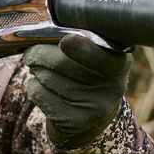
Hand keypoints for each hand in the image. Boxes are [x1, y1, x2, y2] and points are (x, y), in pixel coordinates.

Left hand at [25, 34, 131, 148]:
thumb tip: (44, 31)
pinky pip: (40, 95)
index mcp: (121, 63)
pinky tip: (41, 86)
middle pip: (63, 64)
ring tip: (39, 69)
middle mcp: (112, 88)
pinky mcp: (74, 122)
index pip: (101, 57)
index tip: (65, 42)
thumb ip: (80, 38)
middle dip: (39, 54)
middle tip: (32, 53)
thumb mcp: (96, 54)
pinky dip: (34, 87)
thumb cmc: (87, 72)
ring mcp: (94, 108)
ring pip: (48, 78)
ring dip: (36, 70)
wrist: (91, 115)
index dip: (81, 49)